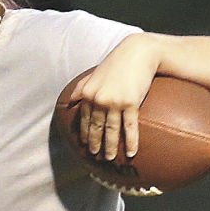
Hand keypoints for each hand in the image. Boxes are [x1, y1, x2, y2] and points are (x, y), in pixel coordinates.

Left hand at [68, 34, 161, 160]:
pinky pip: (129, 127)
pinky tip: (131, 153)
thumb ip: (81, 87)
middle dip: (95, 144)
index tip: (85, 145)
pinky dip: (130, 141)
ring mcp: (114, 102)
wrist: (140, 52)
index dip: (84, 134)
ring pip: (111, 131)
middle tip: (95, 156)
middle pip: (96, 128)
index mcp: (87, 94)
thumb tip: (70, 101)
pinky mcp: (131, 103)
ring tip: (109, 158)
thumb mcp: (95, 73)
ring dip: (110, 147)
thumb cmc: (117, 62)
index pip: (84, 119)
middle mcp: (98, 100)